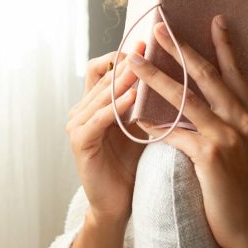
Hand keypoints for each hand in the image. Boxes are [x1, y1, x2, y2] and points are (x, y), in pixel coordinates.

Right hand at [65, 42, 150, 223]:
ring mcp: (77, 124)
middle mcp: (81, 109)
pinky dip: (115, 106)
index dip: (123, 54)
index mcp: (95, 102)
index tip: (148, 43)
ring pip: (101, 93)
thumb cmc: (134, 163)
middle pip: (102, 75)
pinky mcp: (80, 142)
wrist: (120, 203)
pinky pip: (98, 118)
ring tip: (143, 68)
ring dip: (123, 80)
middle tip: (148, 46)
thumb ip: (145, 99)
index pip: (104, 66)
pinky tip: (134, 98)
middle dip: (127, 61)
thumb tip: (170, 69)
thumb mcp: (141, 124)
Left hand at [128, 15, 247, 247]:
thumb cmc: (247, 191)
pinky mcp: (212, 156)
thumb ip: (236, 124)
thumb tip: (218, 105)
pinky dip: (154, 125)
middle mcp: (245, 120)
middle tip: (159, 28)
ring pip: (186, 98)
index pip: (235, 73)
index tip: (215, 20)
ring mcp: (229, 136)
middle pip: (207, 76)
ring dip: (156, 77)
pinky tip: (135, 117)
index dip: (224, 46)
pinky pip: (175, 133)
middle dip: (180, 49)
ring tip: (135, 62)